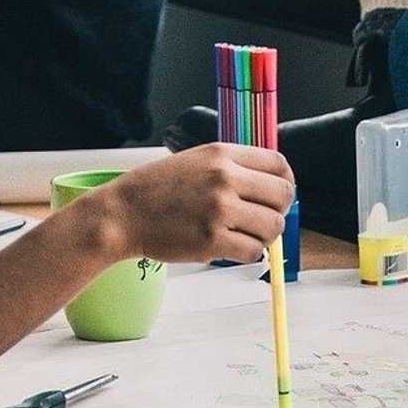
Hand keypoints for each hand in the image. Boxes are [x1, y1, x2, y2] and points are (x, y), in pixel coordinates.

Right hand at [94, 143, 295, 263]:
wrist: (122, 214)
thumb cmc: (156, 189)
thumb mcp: (195, 160)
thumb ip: (231, 167)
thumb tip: (271, 187)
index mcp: (221, 154)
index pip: (279, 164)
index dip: (284, 182)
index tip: (276, 195)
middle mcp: (224, 178)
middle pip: (282, 196)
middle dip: (277, 211)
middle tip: (261, 220)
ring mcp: (219, 210)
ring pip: (272, 226)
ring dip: (264, 235)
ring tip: (243, 235)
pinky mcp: (212, 240)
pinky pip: (253, 251)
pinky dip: (248, 253)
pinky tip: (231, 247)